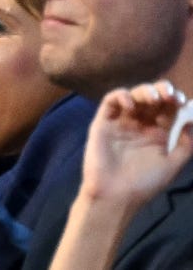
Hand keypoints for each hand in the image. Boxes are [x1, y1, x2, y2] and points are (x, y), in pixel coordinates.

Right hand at [78, 80, 192, 210]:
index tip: (182, 101)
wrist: (116, 195)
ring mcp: (121, 122)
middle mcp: (139, 125)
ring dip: (144, 91)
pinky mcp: (103, 122)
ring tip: (153, 98)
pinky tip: (131, 107)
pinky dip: (121, 97)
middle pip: (151, 99)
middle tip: (169, 94)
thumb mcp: (173, 164)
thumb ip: (185, 143)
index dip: (175, 101)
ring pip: (132, 96)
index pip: (167, 110)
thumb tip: (191, 120)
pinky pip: (110, 102)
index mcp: (157, 134)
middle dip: (162, 91)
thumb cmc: (145, 183)